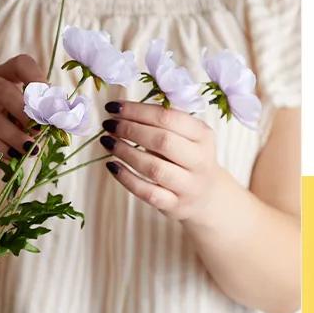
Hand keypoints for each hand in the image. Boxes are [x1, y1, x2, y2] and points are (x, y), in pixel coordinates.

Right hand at [0, 54, 44, 158]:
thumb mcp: (20, 121)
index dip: (38, 79)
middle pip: (2, 89)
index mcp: (1, 75)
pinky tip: (10, 156)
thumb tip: (56, 122)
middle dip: (24, 112)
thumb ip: (36, 118)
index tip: (50, 102)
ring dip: (13, 135)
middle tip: (40, 130)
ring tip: (29, 149)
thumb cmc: (1, 132)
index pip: (21, 64)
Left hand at [100, 101, 226, 222]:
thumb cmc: (187, 158)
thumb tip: (122, 110)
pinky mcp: (174, 205)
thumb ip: (162, 123)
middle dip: (130, 130)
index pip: (168, 117)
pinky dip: (126, 178)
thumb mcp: (186, 137)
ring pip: (154, 168)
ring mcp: (188, 185)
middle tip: (109, 124)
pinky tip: (111, 165)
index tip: (114, 107)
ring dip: (125, 152)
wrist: (206, 196)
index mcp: (203, 135)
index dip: (138, 111)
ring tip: (107, 141)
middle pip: (162, 141)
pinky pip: (147, 192)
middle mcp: (199, 160)